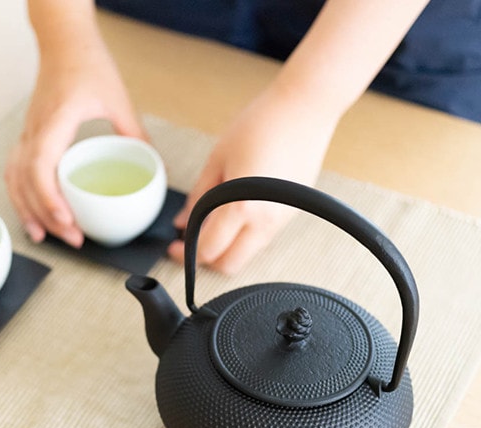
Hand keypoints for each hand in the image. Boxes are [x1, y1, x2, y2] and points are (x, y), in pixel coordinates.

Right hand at [5, 35, 144, 245]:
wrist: (63, 42)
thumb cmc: (86, 64)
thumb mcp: (118, 99)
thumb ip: (134, 133)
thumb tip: (153, 166)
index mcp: (55, 121)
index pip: (41, 166)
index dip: (49, 198)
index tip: (65, 220)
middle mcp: (35, 131)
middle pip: (26, 182)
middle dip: (46, 215)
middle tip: (72, 238)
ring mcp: (27, 134)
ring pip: (15, 180)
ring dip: (27, 210)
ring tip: (45, 236)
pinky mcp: (28, 137)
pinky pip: (16, 172)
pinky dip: (22, 196)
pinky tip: (34, 213)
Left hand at [167, 84, 337, 273]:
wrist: (305, 109)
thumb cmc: (262, 125)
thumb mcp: (217, 159)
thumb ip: (197, 197)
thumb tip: (183, 223)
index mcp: (242, 206)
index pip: (208, 249)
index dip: (186, 254)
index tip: (175, 249)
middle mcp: (265, 221)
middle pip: (230, 265)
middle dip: (207, 260)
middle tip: (190, 245)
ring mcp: (282, 220)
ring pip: (247, 255)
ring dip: (227, 249)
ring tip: (211, 225)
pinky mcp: (291, 214)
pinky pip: (261, 238)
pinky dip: (243, 237)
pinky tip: (234, 215)